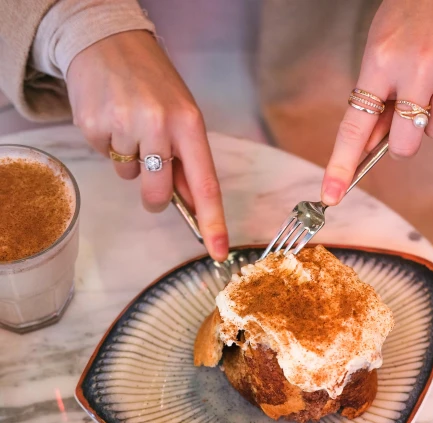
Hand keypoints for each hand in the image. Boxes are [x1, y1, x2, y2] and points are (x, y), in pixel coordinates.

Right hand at [67, 31, 227, 260]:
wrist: (107, 41)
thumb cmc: (152, 83)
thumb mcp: (182, 115)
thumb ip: (188, 160)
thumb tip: (193, 208)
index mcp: (188, 124)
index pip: (205, 184)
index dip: (213, 222)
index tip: (218, 251)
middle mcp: (158, 124)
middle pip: (158, 193)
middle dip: (154, 196)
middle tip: (150, 166)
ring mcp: (123, 125)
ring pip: (128, 176)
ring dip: (129, 160)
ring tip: (129, 122)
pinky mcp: (93, 125)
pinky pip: (105, 157)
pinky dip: (108, 145)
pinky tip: (111, 117)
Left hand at [322, 0, 432, 204]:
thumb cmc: (411, 12)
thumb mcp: (379, 49)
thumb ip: (373, 100)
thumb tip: (368, 147)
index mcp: (382, 59)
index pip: (356, 125)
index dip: (342, 164)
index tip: (331, 194)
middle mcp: (420, 65)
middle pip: (405, 145)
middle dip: (401, 141)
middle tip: (404, 117)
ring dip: (430, 117)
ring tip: (432, 78)